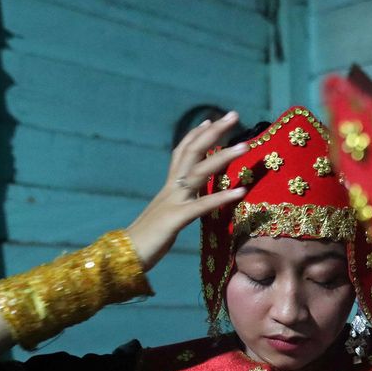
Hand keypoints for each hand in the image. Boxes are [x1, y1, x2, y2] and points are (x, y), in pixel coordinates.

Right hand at [127, 111, 248, 269]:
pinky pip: (202, 206)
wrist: (125, 256)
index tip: (212, 119)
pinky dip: (222, 196)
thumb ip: (180, 202)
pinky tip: (241, 191)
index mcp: (169, 187)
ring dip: (224, 157)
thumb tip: (193, 197)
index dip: (196, 135)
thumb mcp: (168, 214)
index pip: (182, 153)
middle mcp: (171, 188)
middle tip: (234, 115)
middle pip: (193, 152)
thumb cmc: (148, 238)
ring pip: (199, 172)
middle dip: (214, 132)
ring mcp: (173, 201)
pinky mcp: (175, 219)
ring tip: (245, 146)